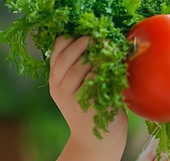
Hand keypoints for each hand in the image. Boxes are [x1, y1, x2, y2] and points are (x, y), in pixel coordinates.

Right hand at [49, 35, 126, 160]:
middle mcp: (58, 85)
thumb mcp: (84, 83)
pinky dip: (103, 70)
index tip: (88, 30)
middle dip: (85, 42)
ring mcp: (69, 96)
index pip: (57, 48)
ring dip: (96, 54)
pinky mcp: (84, 104)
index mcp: (56, 76)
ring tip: (110, 47)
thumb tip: (101, 34)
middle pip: (66, 55)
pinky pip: (94, 80)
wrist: (98, 139)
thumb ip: (84, 62)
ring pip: (79, 66)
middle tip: (100, 36)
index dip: (72, 36)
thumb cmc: (95, 105)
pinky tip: (113, 66)